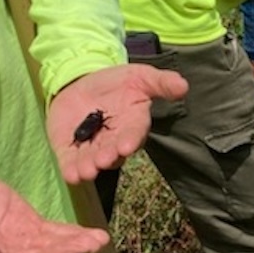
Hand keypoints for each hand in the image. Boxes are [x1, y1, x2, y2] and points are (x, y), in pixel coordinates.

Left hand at [47, 63, 187, 183]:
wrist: (84, 82)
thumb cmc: (118, 83)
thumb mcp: (140, 76)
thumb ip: (161, 82)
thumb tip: (183, 86)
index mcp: (133, 125)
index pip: (134, 134)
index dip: (130, 140)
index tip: (126, 146)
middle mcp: (114, 141)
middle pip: (113, 153)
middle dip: (109, 157)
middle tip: (104, 159)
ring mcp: (91, 147)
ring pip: (92, 162)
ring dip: (89, 168)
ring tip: (87, 171)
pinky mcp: (69, 149)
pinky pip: (70, 162)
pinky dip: (70, 170)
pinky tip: (70, 175)